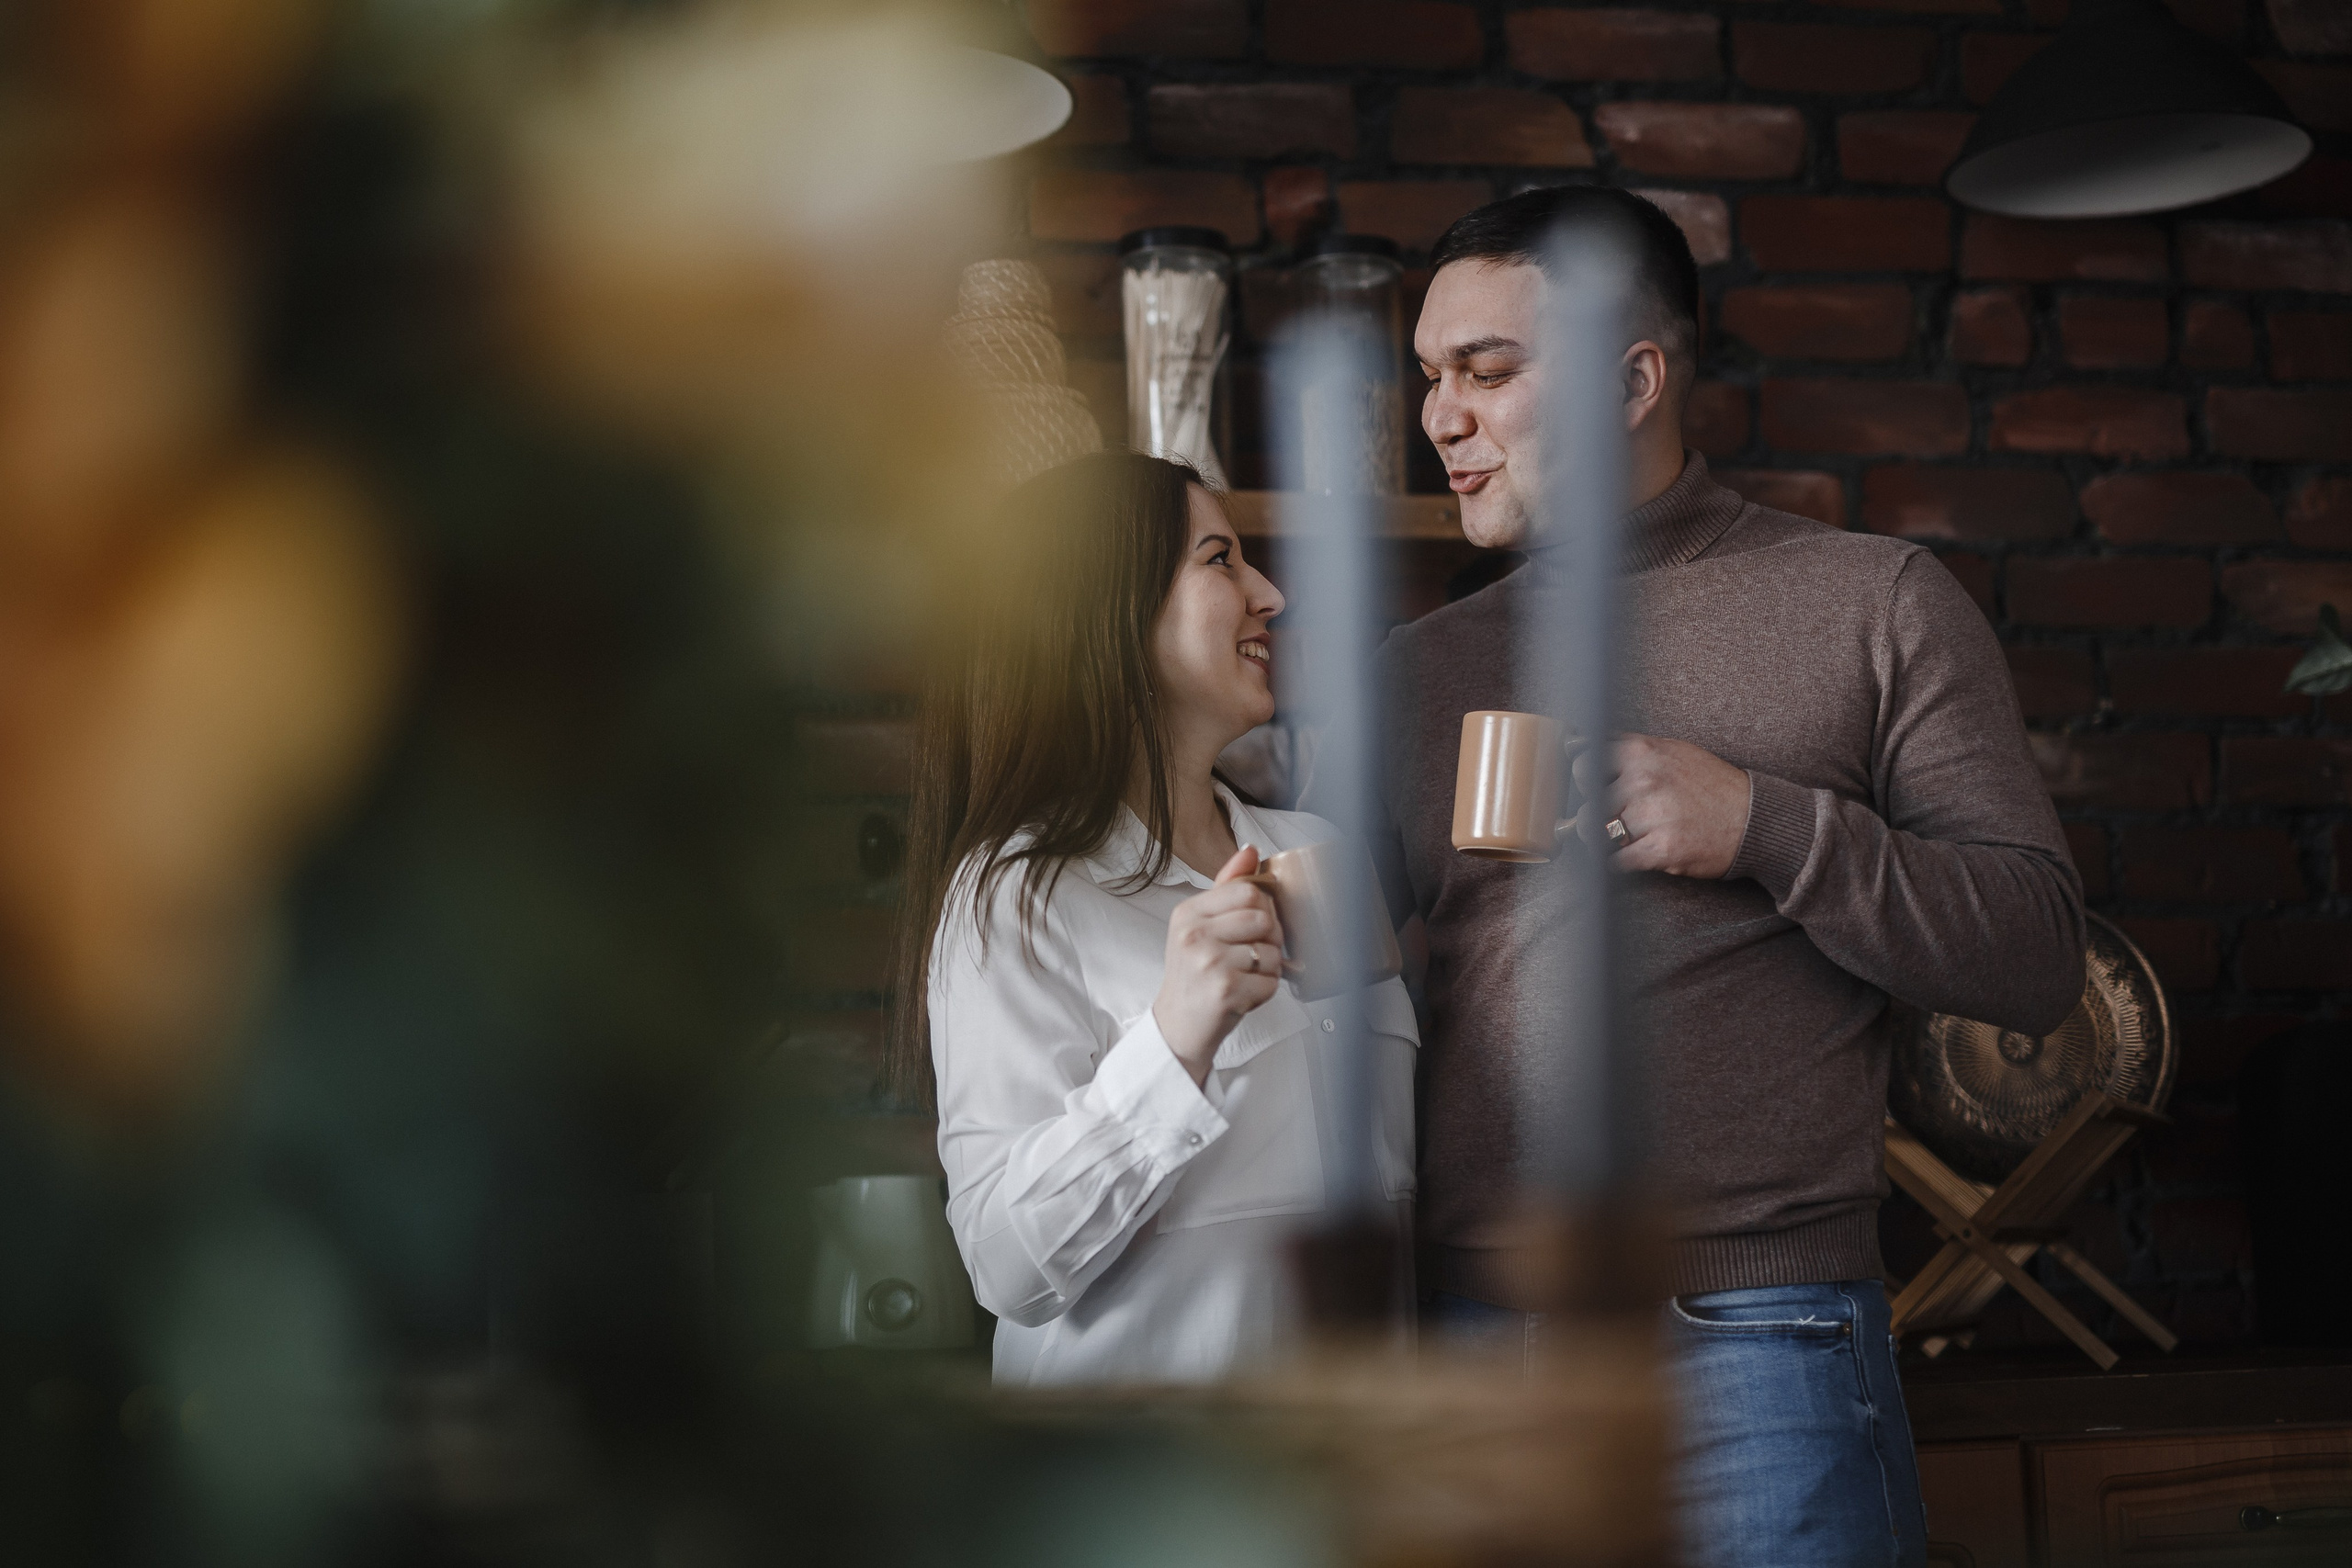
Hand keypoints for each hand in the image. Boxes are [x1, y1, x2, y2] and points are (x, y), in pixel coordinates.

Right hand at [1152, 846, 1284, 1083]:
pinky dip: (1266, 991)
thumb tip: (1250, 850)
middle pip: (1264, 918)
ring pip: (1272, 951)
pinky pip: (1272, 981)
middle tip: (1251, 955)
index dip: (1262, 909)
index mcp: (1188, 914)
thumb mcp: (1199, 926)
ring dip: (1268, 968)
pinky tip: (1244, 994)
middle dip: (1269, 938)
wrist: (1178, 1025)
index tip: (1251, 927)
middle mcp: (1194, 935)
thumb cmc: (1193, 974)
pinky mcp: (1226, 991)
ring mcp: (1210, 963)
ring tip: (1244, 976)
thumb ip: (1226, 888)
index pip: (1248, 891)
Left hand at [1572, 734, 1750, 878]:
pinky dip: (1618, 862)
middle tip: (1610, 818)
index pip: (1586, 762)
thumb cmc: (1711, 785)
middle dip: (1594, 812)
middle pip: (1588, 801)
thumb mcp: (1673, 751)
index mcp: (1643, 752)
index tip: (1591, 789)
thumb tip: (1587, 747)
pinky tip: (1632, 855)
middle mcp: (1644, 780)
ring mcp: (1652, 815)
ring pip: (1598, 832)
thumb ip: (1633, 750)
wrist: (1753, 819)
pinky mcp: (1660, 849)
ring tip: (1625, 837)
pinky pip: (1616, 860)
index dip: (1584, 779)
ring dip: (1606, 838)